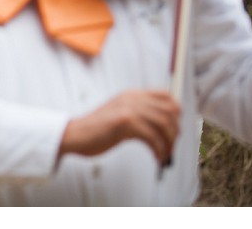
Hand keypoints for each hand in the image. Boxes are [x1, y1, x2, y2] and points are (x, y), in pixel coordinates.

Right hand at [59, 90, 180, 164]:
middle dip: (175, 132)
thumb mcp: (120, 115)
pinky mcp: (125, 122)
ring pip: (164, 124)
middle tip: (170, 146)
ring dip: (169, 143)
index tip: (175, 128)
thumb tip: (164, 127)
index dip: (176, 112)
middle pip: (170, 110)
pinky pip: (152, 137)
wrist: (75, 134)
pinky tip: (156, 157)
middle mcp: (132, 98)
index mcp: (132, 95)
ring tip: (164, 155)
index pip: (166, 95)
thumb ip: (138, 115)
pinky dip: (159, 150)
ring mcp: (128, 108)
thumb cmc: (96, 130)